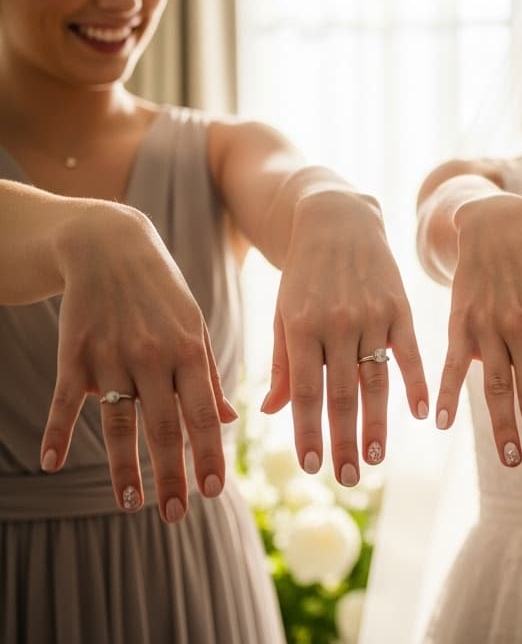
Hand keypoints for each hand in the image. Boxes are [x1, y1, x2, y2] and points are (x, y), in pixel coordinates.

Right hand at [43, 204, 236, 520]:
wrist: (110, 246)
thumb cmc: (162, 293)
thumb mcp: (195, 326)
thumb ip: (208, 375)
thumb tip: (228, 421)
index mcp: (189, 351)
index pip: (203, 414)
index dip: (208, 454)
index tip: (215, 491)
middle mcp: (152, 357)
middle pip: (164, 427)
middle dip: (172, 476)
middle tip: (178, 515)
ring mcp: (110, 357)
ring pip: (118, 422)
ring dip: (124, 467)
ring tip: (129, 505)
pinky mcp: (73, 354)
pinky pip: (65, 400)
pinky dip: (57, 431)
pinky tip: (51, 463)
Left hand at [260, 191, 430, 485]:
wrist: (336, 219)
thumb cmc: (303, 274)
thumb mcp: (283, 313)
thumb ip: (283, 363)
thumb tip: (273, 413)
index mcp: (300, 327)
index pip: (306, 391)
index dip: (308, 432)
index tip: (311, 468)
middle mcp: (337, 323)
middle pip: (341, 394)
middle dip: (343, 441)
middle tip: (347, 478)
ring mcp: (371, 315)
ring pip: (376, 380)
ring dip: (377, 424)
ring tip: (377, 458)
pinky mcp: (399, 307)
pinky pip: (409, 353)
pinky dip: (417, 384)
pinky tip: (421, 413)